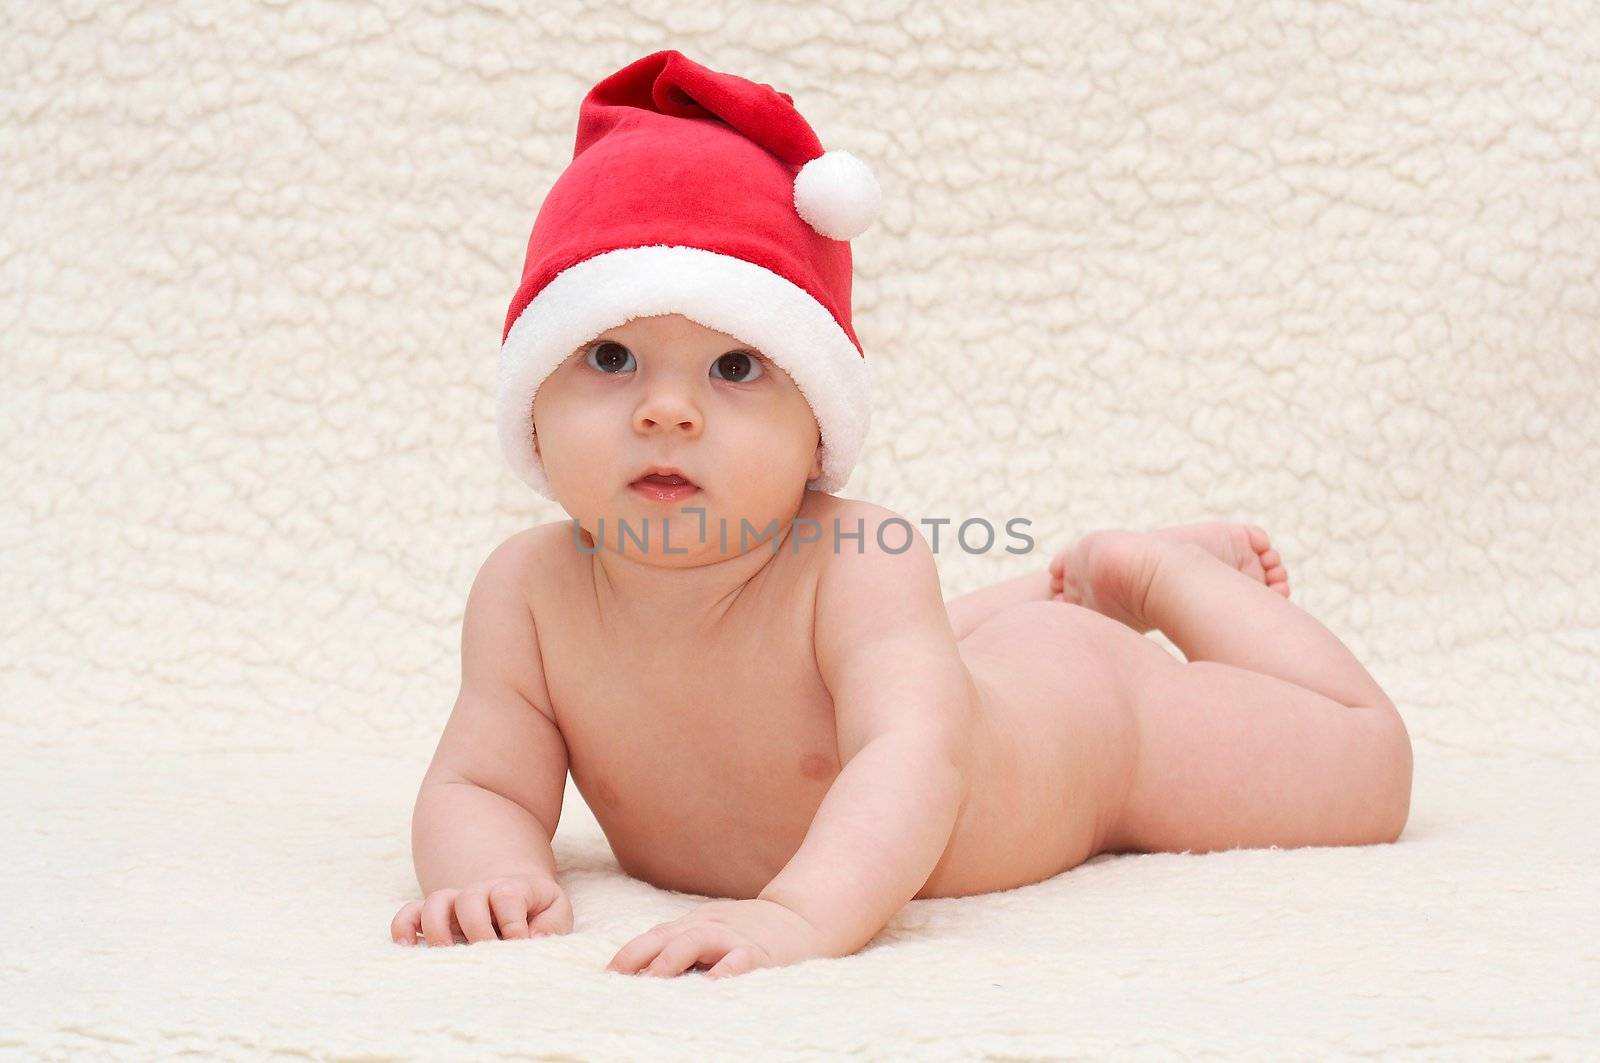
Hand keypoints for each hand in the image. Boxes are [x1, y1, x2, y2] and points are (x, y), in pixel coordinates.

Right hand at [391, 874, 572, 946]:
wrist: (512, 894)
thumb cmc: (536, 909)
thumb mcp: (555, 910)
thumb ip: (552, 923)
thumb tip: (534, 941)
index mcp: (512, 889)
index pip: (507, 896)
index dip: (512, 922)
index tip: (520, 943)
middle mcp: (479, 893)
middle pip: (469, 898)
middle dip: (476, 928)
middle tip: (485, 952)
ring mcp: (454, 904)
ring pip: (436, 902)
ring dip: (437, 927)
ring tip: (445, 952)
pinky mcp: (434, 917)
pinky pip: (409, 913)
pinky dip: (403, 927)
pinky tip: (406, 948)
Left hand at [604, 897, 830, 979]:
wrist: (802, 918)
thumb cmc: (749, 933)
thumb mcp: (712, 931)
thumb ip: (683, 946)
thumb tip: (643, 974)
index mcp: (694, 925)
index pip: (654, 936)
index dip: (628, 954)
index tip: (605, 975)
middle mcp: (708, 927)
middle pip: (666, 936)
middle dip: (638, 956)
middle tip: (616, 980)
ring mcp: (734, 938)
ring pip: (696, 941)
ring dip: (671, 960)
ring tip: (652, 982)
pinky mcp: (760, 952)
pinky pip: (739, 960)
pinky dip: (724, 972)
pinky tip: (710, 987)